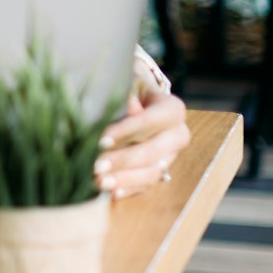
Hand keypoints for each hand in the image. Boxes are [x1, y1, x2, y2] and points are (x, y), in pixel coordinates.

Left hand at [95, 79, 190, 198]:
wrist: (134, 97)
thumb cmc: (126, 86)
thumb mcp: (125, 80)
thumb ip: (125, 92)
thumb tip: (129, 109)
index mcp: (171, 109)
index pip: (151, 121)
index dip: (126, 131)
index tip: (101, 139)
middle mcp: (177, 134)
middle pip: (153, 152)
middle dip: (122, 160)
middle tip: (95, 165)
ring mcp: (170, 156)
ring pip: (152, 172)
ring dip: (124, 179)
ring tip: (98, 182)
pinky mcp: (160, 171)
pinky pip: (146, 185)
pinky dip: (128, 189)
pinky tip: (110, 191)